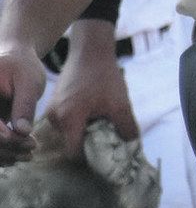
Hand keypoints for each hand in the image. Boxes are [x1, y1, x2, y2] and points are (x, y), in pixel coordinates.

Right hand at [0, 42, 45, 162]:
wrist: (16, 62)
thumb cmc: (23, 67)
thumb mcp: (28, 80)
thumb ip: (24, 104)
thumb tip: (23, 131)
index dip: (4, 137)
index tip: (25, 138)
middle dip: (7, 148)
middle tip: (32, 147)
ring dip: (5, 155)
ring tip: (30, 153)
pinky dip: (3, 154)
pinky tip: (21, 155)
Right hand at [44, 21, 138, 158]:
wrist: (91, 50)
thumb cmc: (104, 77)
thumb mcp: (120, 103)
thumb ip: (126, 128)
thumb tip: (131, 147)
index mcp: (68, 120)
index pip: (73, 153)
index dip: (89, 157)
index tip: (105, 154)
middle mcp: (54, 118)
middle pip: (71, 142)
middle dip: (88, 142)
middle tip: (106, 135)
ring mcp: (52, 110)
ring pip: (69, 131)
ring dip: (84, 129)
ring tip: (101, 119)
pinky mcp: (54, 103)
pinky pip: (67, 120)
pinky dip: (80, 120)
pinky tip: (93, 110)